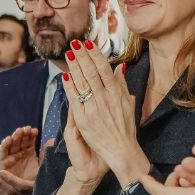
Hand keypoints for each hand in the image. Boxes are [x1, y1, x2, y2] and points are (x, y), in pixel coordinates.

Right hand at [0, 126, 40, 194]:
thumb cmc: (35, 181)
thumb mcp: (43, 167)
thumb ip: (46, 154)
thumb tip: (52, 140)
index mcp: (29, 152)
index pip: (29, 140)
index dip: (31, 134)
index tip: (35, 130)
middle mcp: (19, 154)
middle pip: (20, 140)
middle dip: (22, 134)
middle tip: (26, 129)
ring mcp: (11, 158)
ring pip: (11, 144)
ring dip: (14, 137)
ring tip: (18, 132)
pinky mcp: (3, 164)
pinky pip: (2, 154)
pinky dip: (4, 146)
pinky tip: (8, 140)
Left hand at [63, 41, 146, 185]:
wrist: (121, 151)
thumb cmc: (126, 128)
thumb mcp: (128, 104)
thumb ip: (122, 85)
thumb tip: (119, 67)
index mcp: (116, 94)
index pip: (103, 68)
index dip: (94, 54)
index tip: (87, 43)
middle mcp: (105, 99)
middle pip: (91, 72)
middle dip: (81, 56)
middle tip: (74, 43)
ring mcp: (93, 110)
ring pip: (82, 83)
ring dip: (74, 67)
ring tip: (68, 54)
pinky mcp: (83, 121)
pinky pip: (75, 100)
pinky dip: (70, 87)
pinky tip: (66, 77)